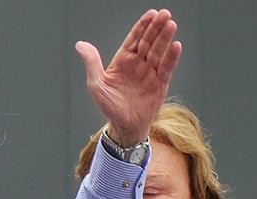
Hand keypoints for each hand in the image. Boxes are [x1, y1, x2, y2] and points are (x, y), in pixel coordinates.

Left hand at [76, 9, 182, 144]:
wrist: (124, 126)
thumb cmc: (109, 106)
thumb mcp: (96, 84)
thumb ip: (92, 63)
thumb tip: (80, 44)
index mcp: (123, 61)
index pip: (134, 39)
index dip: (142, 26)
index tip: (151, 14)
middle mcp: (138, 64)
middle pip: (148, 42)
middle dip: (156, 28)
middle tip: (164, 14)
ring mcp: (150, 73)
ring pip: (158, 52)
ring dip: (165, 38)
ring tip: (171, 24)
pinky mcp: (160, 84)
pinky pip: (166, 68)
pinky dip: (171, 57)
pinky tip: (176, 46)